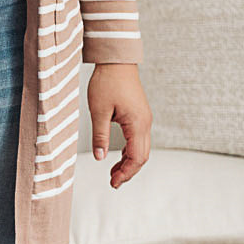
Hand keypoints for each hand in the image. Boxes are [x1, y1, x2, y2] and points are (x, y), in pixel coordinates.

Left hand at [87, 62, 150, 189]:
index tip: (113, 182)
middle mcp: (145, 123)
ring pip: (141, 149)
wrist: (116, 61)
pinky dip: (130, 152)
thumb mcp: (98, 111)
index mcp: (137, 123)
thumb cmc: (108, 81)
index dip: (126, 173)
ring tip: (113, 173)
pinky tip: (118, 157)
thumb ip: (100, 136)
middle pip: (142, 156)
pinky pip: (138, 139)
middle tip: (113, 182)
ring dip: (129, 162)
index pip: (137, 157)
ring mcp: (144, 119)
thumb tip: (100, 157)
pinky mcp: (139, 115)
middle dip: (128, 171)